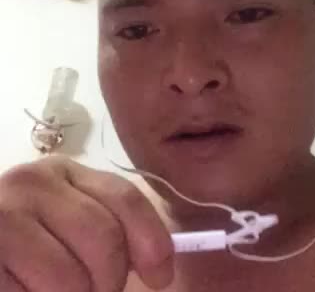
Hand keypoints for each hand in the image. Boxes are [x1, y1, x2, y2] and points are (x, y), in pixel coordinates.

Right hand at [0, 157, 173, 290]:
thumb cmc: (25, 237)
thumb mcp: (66, 218)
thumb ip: (106, 228)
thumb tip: (157, 266)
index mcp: (66, 172)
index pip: (125, 197)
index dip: (152, 240)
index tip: (161, 277)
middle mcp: (35, 183)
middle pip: (105, 238)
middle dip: (111, 280)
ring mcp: (4, 215)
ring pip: (70, 278)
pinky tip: (28, 291)